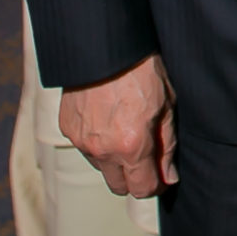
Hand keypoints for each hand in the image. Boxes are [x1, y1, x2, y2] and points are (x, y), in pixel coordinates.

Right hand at [60, 54, 177, 197]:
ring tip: (127, 129)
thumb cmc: (142, 70)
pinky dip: (98, 142)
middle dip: (134, 177)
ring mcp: (81, 141)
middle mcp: (103, 149)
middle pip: (118, 186)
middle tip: (145, 155)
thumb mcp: (167, 106)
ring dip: (114, 159)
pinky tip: (108, 120)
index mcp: (131, 146)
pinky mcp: (67, 129)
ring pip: (101, 167)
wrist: (107, 46)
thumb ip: (167, 146)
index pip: (141, 189)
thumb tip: (169, 176)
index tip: (160, 176)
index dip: (154, 184)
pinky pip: (85, 148)